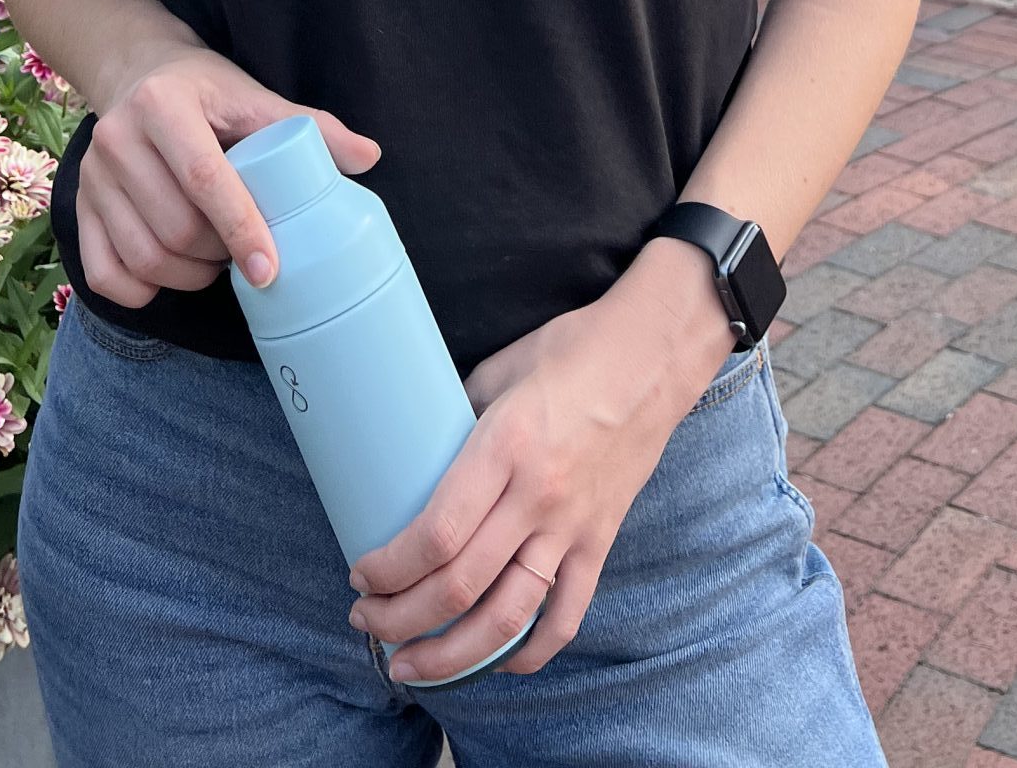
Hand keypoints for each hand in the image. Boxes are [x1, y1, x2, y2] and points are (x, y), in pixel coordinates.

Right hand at [76, 49, 379, 307]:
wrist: (135, 72)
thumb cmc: (205, 89)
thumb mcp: (253, 96)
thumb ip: (309, 126)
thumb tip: (370, 157)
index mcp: (164, 106)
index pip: (204, 179)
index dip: (241, 228)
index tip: (269, 268)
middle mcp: (117, 139)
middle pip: (175, 228)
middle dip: (219, 255)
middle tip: (246, 250)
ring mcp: (91, 177)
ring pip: (143, 257)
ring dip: (189, 276)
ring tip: (216, 259)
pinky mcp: (78, 207)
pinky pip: (104, 274)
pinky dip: (142, 290)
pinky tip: (172, 275)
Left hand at [345, 259, 730, 681]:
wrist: (655, 355)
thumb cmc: (573, 350)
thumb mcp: (500, 370)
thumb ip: (458, 415)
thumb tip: (419, 448)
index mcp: (506, 447)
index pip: (437, 534)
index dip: (390, 569)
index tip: (361, 574)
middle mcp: (538, 496)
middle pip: (459, 587)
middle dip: (400, 619)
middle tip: (366, 620)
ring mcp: (573, 526)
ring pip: (507, 619)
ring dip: (451, 656)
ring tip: (410, 666)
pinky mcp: (600, 542)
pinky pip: (566, 617)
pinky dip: (529, 653)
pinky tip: (493, 663)